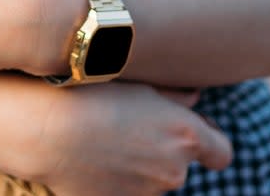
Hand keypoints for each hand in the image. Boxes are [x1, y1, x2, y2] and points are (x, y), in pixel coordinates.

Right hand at [21, 83, 232, 195]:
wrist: (47, 129)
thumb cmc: (94, 94)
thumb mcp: (142, 84)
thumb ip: (177, 96)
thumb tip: (194, 101)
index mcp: (186, 137)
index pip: (222, 153)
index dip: (209, 143)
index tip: (192, 133)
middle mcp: (174, 171)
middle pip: (180, 165)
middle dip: (163, 150)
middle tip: (132, 127)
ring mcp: (146, 193)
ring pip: (152, 179)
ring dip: (139, 164)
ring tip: (107, 140)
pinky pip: (126, 191)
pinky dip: (116, 178)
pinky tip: (93, 157)